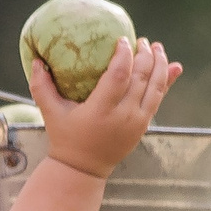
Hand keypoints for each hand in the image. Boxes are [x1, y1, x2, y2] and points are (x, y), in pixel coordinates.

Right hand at [29, 36, 181, 179]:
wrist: (83, 170)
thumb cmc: (65, 138)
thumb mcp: (50, 113)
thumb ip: (41, 86)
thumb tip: (36, 59)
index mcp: (101, 110)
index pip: (120, 75)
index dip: (124, 54)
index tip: (123, 39)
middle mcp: (123, 116)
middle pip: (142, 77)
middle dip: (145, 54)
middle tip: (141, 39)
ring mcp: (137, 122)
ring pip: (156, 87)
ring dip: (160, 64)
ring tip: (156, 47)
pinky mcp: (143, 126)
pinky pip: (159, 99)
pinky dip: (167, 82)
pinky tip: (173, 66)